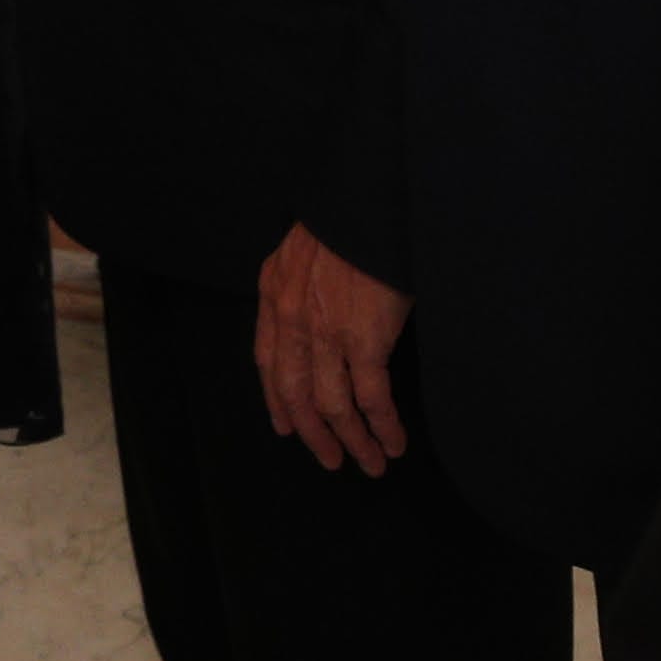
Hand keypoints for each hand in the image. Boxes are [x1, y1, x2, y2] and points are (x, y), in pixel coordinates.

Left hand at [255, 225, 408, 475]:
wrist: (366, 198)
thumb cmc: (347, 217)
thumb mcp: (304, 247)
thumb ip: (299, 282)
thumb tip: (316, 310)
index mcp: (274, 292)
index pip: (268, 362)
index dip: (278, 401)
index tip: (287, 427)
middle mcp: (291, 318)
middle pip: (295, 394)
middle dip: (314, 434)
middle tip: (331, 459)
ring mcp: (325, 332)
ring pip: (333, 405)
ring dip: (353, 440)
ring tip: (370, 461)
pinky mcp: (363, 339)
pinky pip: (370, 398)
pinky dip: (382, 426)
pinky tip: (392, 440)